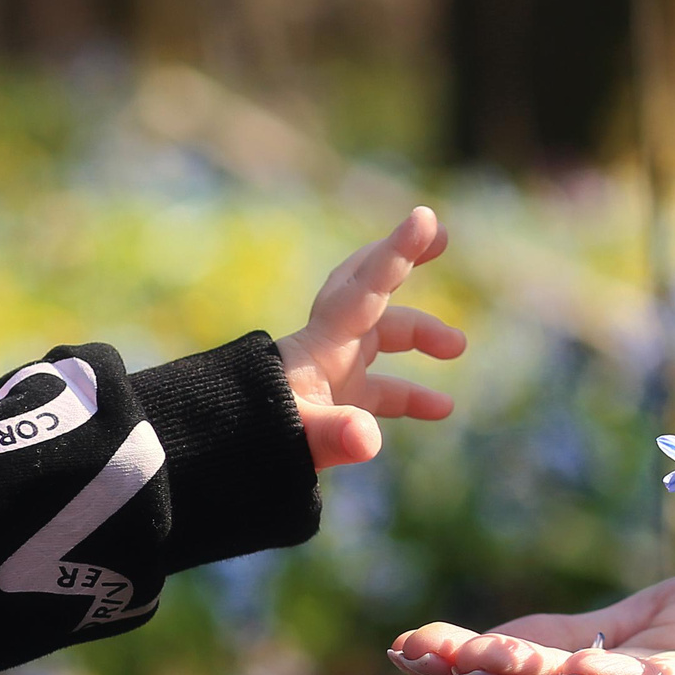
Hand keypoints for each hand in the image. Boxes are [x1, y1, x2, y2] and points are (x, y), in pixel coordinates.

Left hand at [275, 207, 466, 469]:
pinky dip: (412, 396)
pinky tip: (444, 409)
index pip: (366, 289)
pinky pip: (383, 389)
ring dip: (420, 334)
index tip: (424, 217)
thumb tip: (369, 439)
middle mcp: (329, 348)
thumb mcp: (294, 439)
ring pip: (383, 336)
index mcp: (322, 346)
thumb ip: (333, 436)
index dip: (396, 253)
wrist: (216, 457)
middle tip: (439, 234)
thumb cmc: (252, 441)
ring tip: (458, 346)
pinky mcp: (338, 401)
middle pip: (368, 288)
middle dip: (401, 258)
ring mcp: (334, 372)